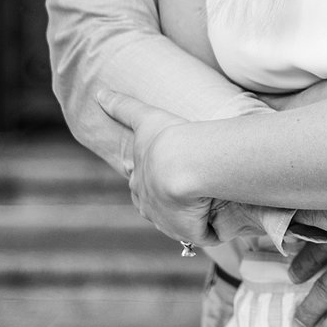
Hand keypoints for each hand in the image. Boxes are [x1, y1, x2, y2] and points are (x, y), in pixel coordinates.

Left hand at [95, 89, 213, 244]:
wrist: (180, 163)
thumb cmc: (166, 139)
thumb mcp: (145, 119)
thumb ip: (122, 107)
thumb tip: (98, 92)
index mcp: (138, 180)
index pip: (140, 184)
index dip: (148, 181)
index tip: (159, 177)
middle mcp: (149, 203)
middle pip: (158, 207)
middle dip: (169, 204)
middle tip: (190, 196)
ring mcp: (167, 220)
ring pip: (182, 221)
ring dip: (195, 217)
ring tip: (216, 208)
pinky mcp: (187, 231)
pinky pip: (204, 234)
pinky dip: (213, 229)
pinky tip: (227, 221)